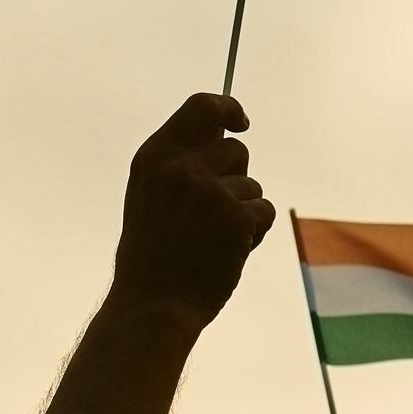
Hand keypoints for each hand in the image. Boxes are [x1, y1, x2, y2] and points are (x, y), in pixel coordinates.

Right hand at [109, 94, 274, 318]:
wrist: (152, 306)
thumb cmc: (150, 255)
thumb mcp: (148, 196)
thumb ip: (179, 162)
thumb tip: (224, 130)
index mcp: (154, 157)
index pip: (202, 107)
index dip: (229, 109)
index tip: (241, 124)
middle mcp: (182, 168)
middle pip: (236, 150)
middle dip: (235, 178)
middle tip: (211, 213)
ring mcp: (211, 192)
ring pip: (252, 185)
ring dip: (242, 210)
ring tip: (212, 240)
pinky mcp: (237, 218)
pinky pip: (264, 210)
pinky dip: (253, 232)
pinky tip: (226, 252)